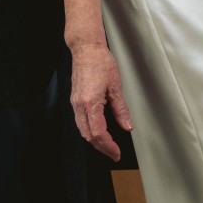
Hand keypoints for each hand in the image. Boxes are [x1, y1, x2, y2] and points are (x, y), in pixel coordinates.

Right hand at [70, 42, 132, 160]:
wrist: (86, 48)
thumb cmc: (100, 62)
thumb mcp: (116, 86)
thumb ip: (121, 109)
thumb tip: (126, 126)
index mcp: (90, 103)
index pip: (98, 133)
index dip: (108, 146)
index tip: (116, 153)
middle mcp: (79, 105)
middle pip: (88, 135)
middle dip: (101, 148)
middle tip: (113, 154)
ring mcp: (75, 103)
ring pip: (82, 130)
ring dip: (95, 140)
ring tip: (107, 146)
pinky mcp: (75, 99)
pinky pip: (80, 121)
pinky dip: (89, 130)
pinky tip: (98, 131)